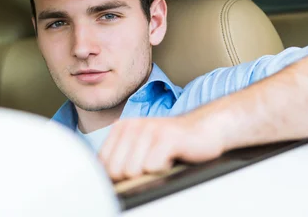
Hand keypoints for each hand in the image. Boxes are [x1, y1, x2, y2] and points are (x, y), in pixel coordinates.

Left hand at [98, 114, 224, 181]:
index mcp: (121, 127)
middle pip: (116, 170)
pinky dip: (164, 169)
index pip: (103, 164)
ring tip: (162, 160)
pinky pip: (152, 167)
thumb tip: (102, 181)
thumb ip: (119, 158)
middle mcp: (132, 125)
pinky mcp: (167, 137)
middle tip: (151, 164)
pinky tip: (172, 158)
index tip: (136, 169)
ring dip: (151, 172)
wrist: (204, 129)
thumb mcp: (139, 147)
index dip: (118, 175)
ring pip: (132, 170)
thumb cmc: (171, 143)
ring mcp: (149, 129)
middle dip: (133, 176)